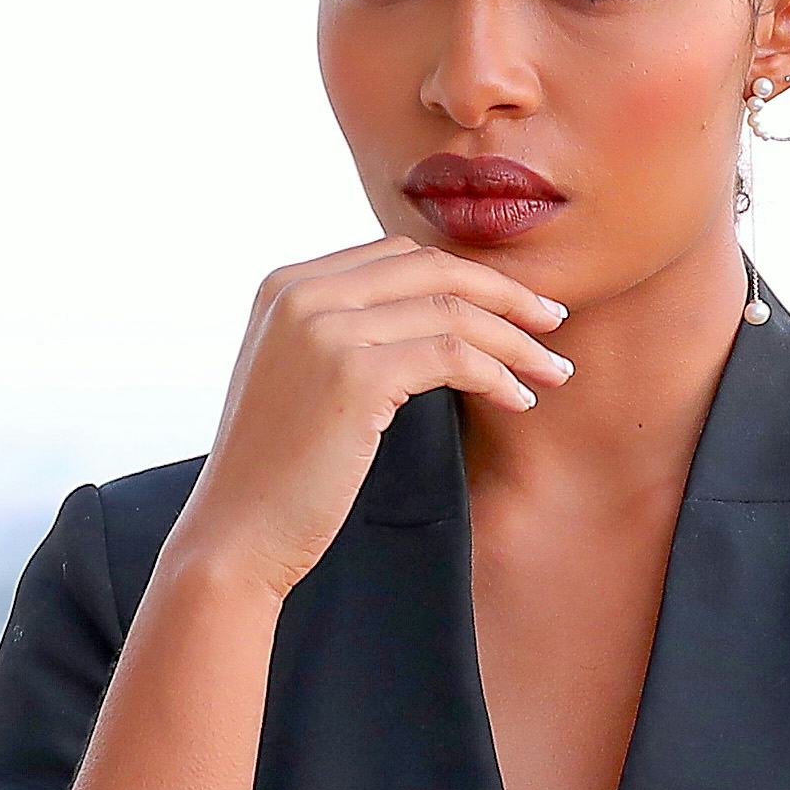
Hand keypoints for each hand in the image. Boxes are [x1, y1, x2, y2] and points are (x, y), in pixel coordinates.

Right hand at [171, 237, 573, 598]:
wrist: (236, 534)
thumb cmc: (278, 472)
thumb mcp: (300, 378)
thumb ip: (346, 333)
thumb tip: (434, 318)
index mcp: (286, 285)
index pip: (398, 255)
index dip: (466, 274)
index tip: (514, 306)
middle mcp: (301, 293)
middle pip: (431, 268)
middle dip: (504, 292)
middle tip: (554, 323)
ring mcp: (324, 329)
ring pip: (451, 310)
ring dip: (515, 340)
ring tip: (553, 371)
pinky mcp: (353, 374)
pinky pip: (452, 355)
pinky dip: (497, 374)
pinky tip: (518, 398)